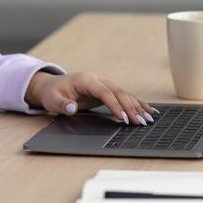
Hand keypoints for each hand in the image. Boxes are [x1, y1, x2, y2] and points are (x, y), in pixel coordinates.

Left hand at [24, 71, 156, 124]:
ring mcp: (104, 83)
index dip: (115, 105)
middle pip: (118, 92)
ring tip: (149, 118)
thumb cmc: (53, 93)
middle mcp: (98, 79)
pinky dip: (136, 103)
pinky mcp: (107, 90)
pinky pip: (124, 96)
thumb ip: (62, 105)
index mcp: (86, 80)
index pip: (105, 92)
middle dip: (131, 107)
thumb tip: (72, 108)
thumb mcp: (53, 100)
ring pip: (124, 93)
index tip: (123, 118)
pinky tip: (148, 110)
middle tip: (140, 122)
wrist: (52, 85)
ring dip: (137, 106)